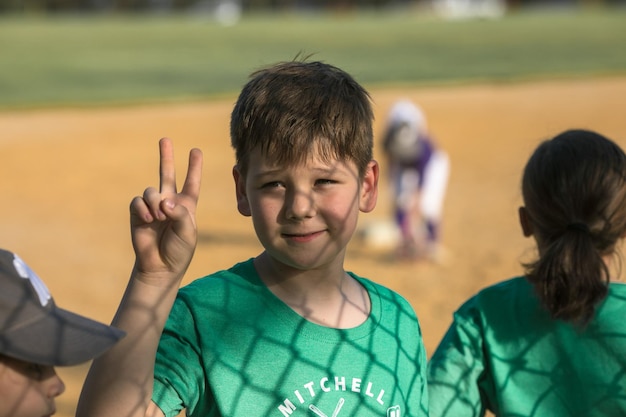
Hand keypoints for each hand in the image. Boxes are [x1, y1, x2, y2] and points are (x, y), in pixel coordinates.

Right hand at [129, 138, 202, 284]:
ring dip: (155, 202)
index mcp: (187, 205)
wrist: (160, 266)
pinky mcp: (138, 213)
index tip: (196, 150)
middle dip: (166, 156)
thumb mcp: (188, 231)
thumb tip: (163, 201)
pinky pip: (138, 201)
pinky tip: (148, 219)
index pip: (192, 182)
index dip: (194, 167)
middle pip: (168, 174)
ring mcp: (153, 207)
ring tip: (159, 218)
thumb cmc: (179, 250)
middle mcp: (170, 202)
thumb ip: (180, 213)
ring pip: (151, 190)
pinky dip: (143, 209)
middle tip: (164, 139)